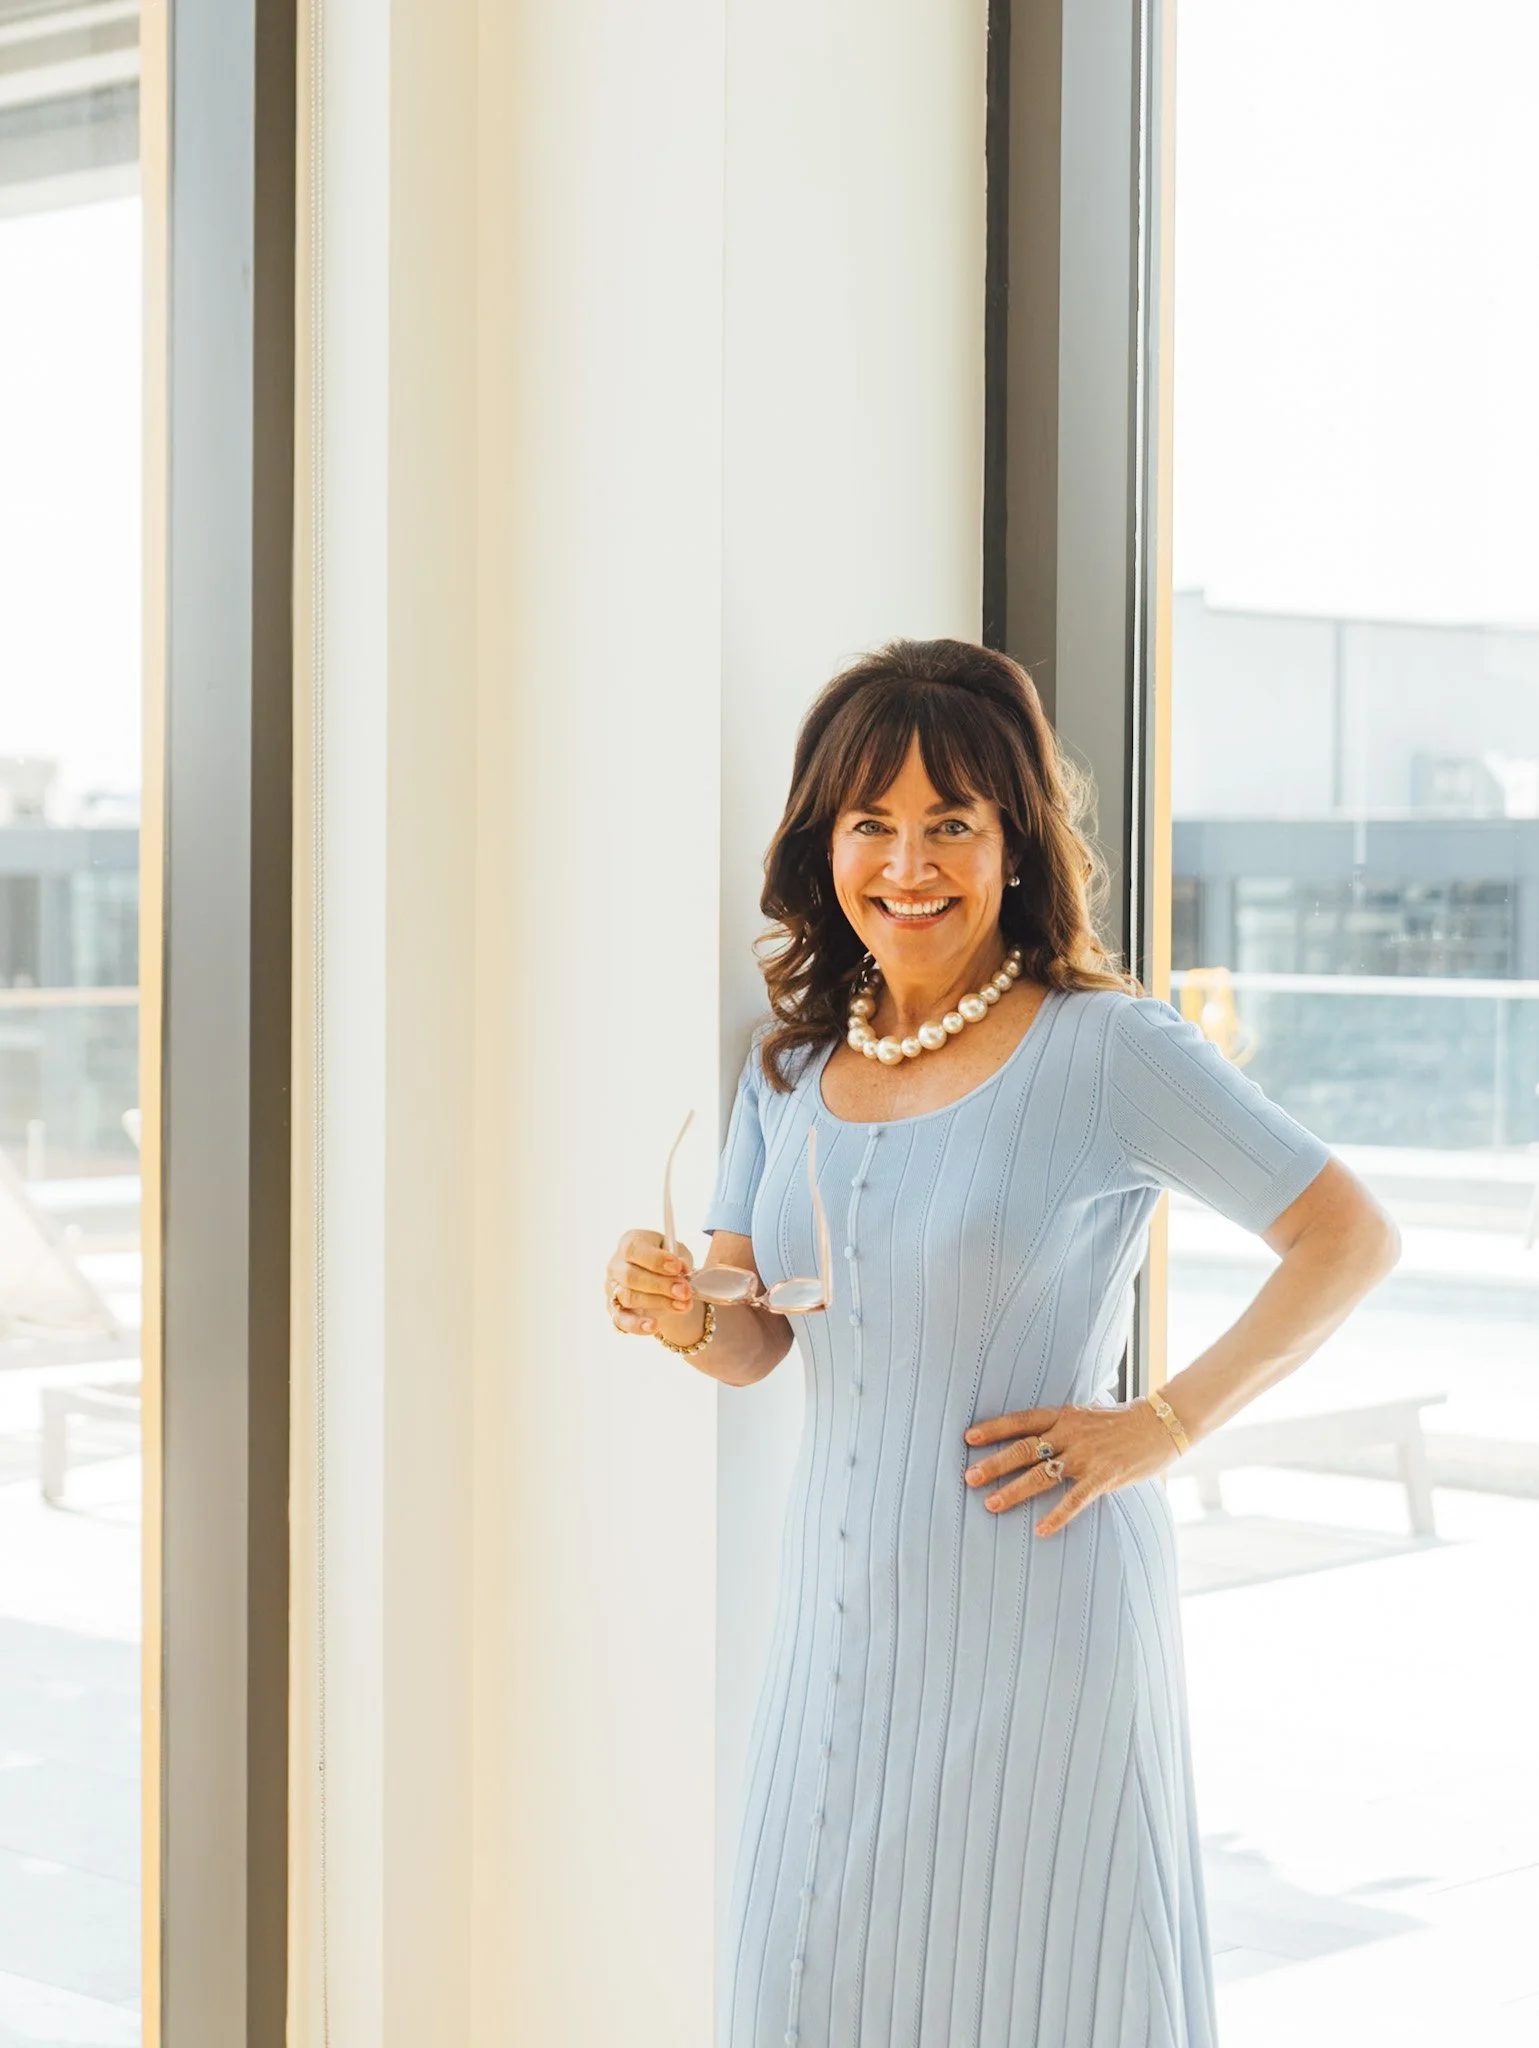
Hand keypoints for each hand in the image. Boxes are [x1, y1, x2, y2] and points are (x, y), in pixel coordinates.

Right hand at [605, 1228, 699, 1338]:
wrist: (661, 1281)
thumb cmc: (667, 1262)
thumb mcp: (677, 1254)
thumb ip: (679, 1259)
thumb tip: (681, 1268)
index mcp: (630, 1242)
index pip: (634, 1249)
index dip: (655, 1259)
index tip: (678, 1267)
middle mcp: (616, 1264)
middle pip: (631, 1276)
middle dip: (661, 1285)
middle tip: (685, 1291)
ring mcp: (612, 1288)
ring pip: (629, 1298)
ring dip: (658, 1303)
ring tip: (683, 1306)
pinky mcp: (614, 1310)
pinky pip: (620, 1320)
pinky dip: (637, 1325)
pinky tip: (653, 1326)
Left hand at [962, 1399, 1178, 1536]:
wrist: (1162, 1424)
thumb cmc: (1124, 1421)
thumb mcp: (1088, 1413)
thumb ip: (1065, 1423)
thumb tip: (1041, 1429)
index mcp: (1064, 1416)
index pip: (1021, 1420)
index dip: (994, 1429)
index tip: (968, 1438)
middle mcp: (1070, 1434)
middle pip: (1024, 1448)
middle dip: (995, 1464)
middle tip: (969, 1477)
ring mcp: (1086, 1456)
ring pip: (1041, 1474)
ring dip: (1014, 1491)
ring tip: (991, 1504)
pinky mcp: (1104, 1476)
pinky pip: (1075, 1499)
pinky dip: (1057, 1516)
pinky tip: (1041, 1530)